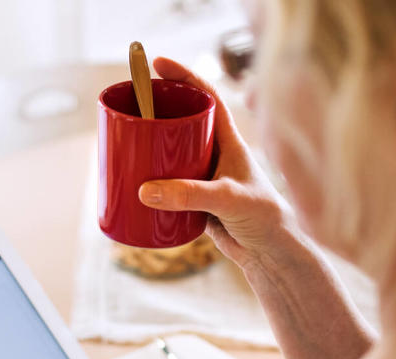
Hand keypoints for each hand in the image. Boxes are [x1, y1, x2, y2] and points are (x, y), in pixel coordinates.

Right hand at [138, 57, 302, 271]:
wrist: (272, 255)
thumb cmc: (264, 218)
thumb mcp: (228, 199)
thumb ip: (189, 194)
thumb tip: (145, 190)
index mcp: (229, 141)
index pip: (208, 97)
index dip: (184, 76)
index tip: (158, 64)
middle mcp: (215, 154)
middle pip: (182, 123)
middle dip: (157, 111)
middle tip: (130, 106)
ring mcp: (204, 178)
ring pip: (171, 156)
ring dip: (149, 150)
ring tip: (123, 143)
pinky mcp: (195, 203)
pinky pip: (167, 187)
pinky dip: (149, 185)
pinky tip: (131, 185)